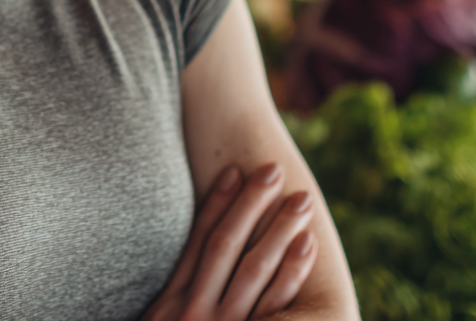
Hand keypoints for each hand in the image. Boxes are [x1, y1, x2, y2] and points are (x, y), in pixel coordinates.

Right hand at [143, 163, 318, 320]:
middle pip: (225, 245)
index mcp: (168, 304)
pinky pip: (275, 305)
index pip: (197, 241)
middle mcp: (192, 311)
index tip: (234, 171)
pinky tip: (307, 243)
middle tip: (274, 169)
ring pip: (253, 268)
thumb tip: (196, 263)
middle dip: (251, 204)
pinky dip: (292, 272)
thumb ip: (175, 302)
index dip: (217, 204)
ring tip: (302, 199)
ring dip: (280, 230)